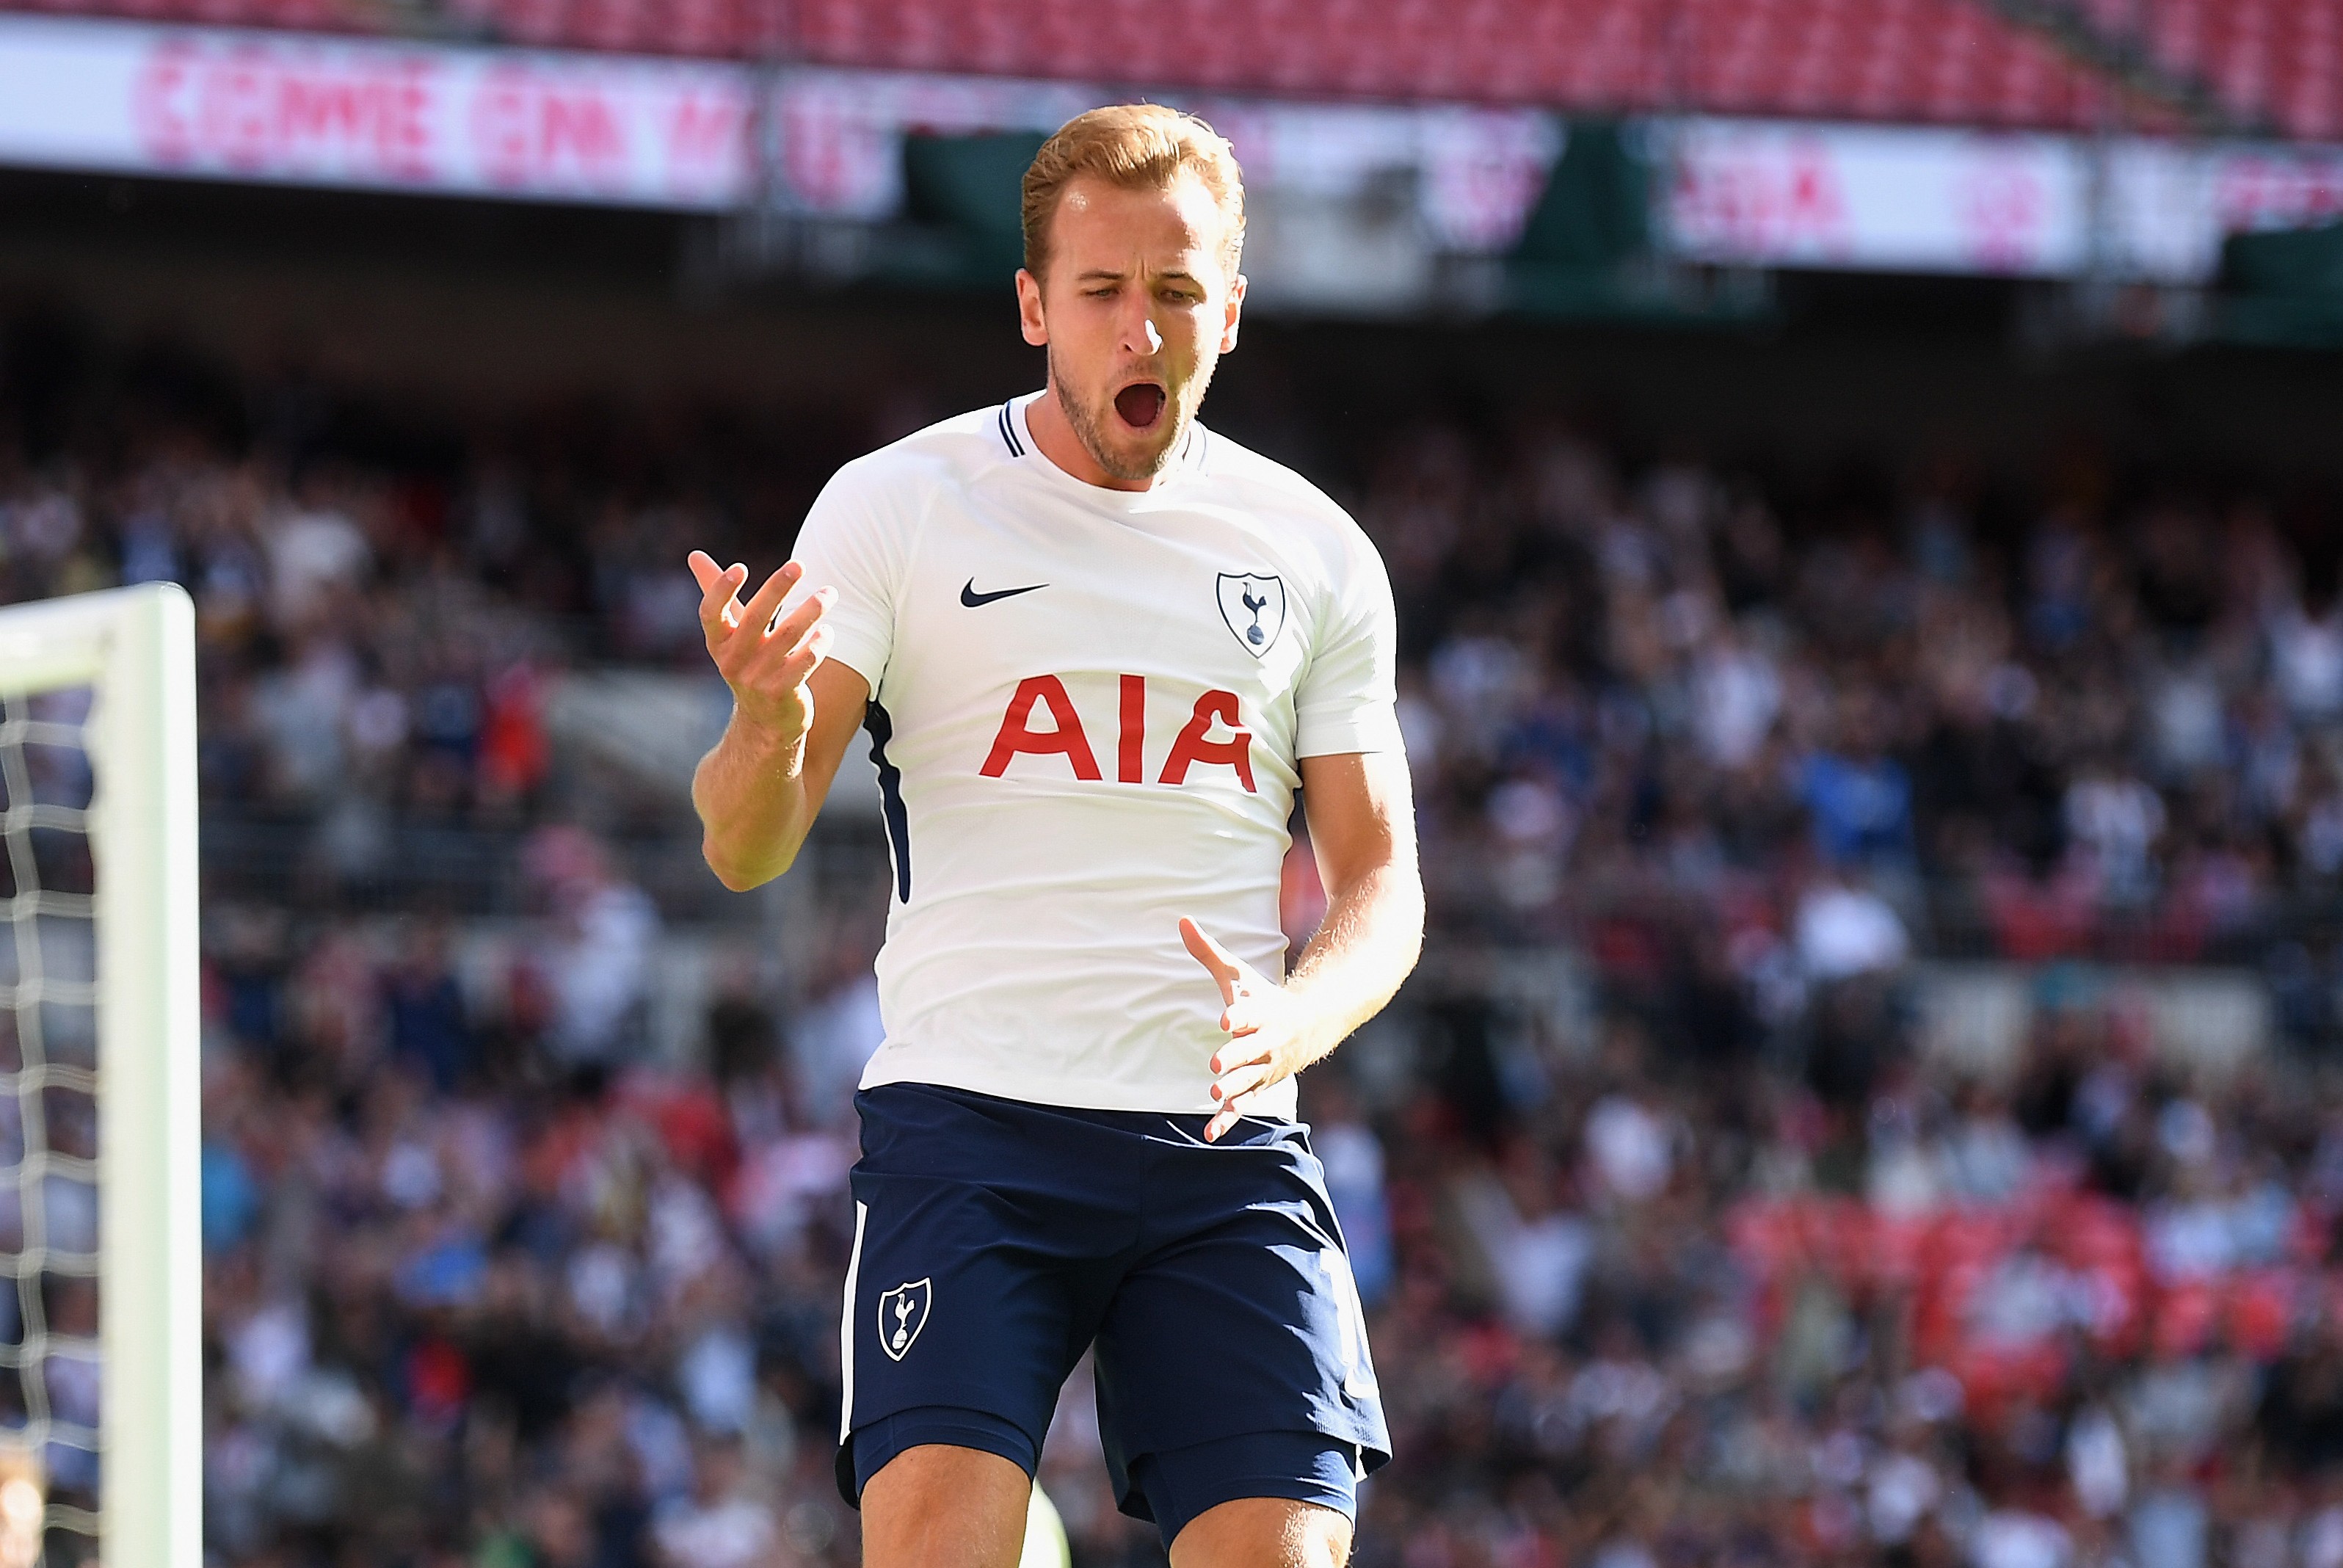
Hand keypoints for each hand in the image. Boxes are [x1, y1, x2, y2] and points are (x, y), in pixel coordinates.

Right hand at [689, 550, 832, 744]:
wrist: (765, 722)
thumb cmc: (748, 665)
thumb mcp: (730, 633)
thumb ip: (716, 594)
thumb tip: (694, 554)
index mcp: (718, 643)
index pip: (711, 614)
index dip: (720, 591)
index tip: (739, 568)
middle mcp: (734, 661)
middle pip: (754, 618)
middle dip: (777, 589)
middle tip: (798, 565)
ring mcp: (757, 678)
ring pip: (787, 636)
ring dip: (810, 611)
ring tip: (829, 593)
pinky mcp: (782, 692)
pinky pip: (805, 662)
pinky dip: (818, 643)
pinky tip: (827, 631)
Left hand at [1181, 917, 1320, 1141]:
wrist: (1309, 1026)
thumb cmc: (1264, 998)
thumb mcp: (1239, 974)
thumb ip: (1208, 952)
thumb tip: (1181, 920)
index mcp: (1262, 1012)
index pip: (1250, 1013)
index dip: (1240, 1015)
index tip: (1227, 1019)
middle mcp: (1266, 1041)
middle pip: (1250, 1050)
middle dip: (1234, 1057)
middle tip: (1215, 1064)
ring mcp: (1265, 1066)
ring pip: (1248, 1080)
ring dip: (1232, 1089)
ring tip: (1213, 1095)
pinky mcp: (1259, 1085)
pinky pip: (1244, 1105)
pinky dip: (1228, 1120)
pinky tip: (1209, 1134)